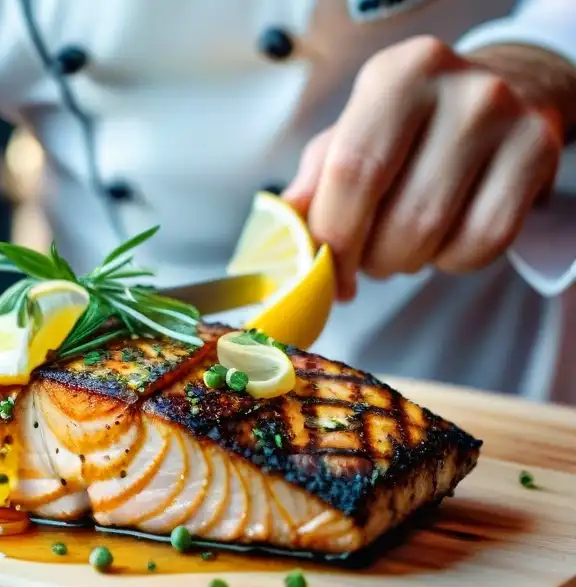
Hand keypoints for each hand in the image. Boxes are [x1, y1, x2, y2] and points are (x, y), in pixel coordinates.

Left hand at [283, 36, 568, 299]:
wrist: (499, 94)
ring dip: (404, 262)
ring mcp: (506, 121)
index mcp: (396, 77)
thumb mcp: (352, 134)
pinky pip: (483, 243)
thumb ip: (315, 181)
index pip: (351, 173)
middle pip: (397, 216)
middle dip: (368, 259)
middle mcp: (458, 91)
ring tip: (397, 247)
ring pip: (436, 236)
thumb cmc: (409, 125)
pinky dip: (451, 261)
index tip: (321, 271)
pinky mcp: (539, 154)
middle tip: (362, 260)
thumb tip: (284, 232)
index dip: (331, 237)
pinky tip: (441, 242)